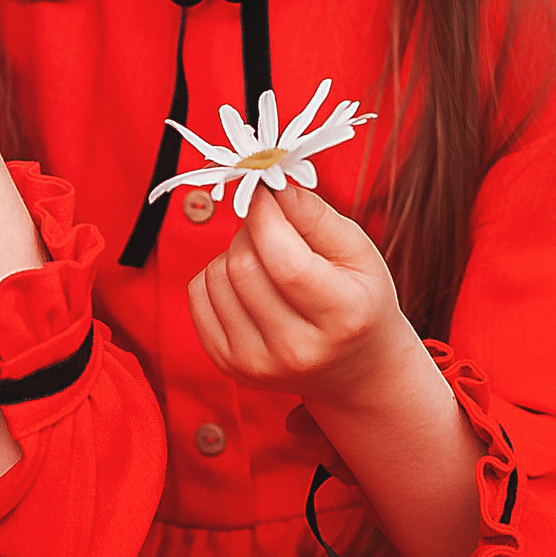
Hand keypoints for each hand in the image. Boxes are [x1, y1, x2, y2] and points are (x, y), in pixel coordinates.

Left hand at [186, 183, 417, 406]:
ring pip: (216, 276)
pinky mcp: (226, 363)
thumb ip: (315, 216)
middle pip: (244, 266)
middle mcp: (297, 349)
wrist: (351, 369)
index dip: (265, 215)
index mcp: (343, 317)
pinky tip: (248, 286)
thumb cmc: (358, 302)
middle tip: (273, 230)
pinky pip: (197, 295)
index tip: (265, 192)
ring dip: (235, 254)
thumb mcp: (358, 252)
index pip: (285, 262)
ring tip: (266, 264)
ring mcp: (256, 362)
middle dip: (252, 231)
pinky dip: (217, 276)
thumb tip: (272, 187)